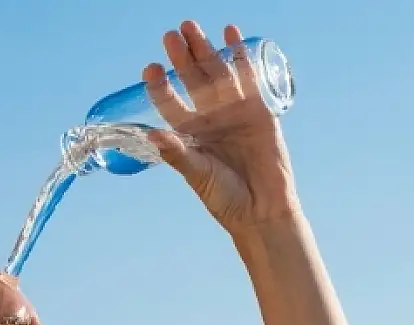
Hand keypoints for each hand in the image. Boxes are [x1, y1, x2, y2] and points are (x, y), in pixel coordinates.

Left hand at [145, 21, 300, 238]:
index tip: (150, 69)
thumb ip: (177, 153)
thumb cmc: (225, 197)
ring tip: (191, 27)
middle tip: (170, 35)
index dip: (159, 85)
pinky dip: (239, 54)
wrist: (262, 209)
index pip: (169, 102)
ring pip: (216, 73)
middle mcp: (208, 118)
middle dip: (181, 57)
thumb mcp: (197, 174)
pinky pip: (247, 76)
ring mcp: (233, 111)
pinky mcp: (258, 109)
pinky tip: (230, 32)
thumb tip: (152, 135)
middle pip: (192, 80)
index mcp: (189, 133)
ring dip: (205, 49)